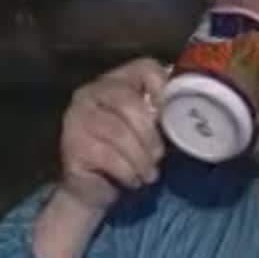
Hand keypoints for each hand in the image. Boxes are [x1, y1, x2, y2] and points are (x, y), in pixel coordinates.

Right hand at [57, 59, 168, 212]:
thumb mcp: (149, 133)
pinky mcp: (72, 144)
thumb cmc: (128, 156)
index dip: (163, 88)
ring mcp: (77, 117)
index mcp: (115, 82)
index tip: (171, 117)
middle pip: (128, 101)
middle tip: (158, 157)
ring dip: (140, 158)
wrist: (96, 190)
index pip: (144, 67)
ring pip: (118, 132)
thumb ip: (162, 116)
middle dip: (149, 134)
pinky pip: (107, 155)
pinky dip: (127, 172)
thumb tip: (187, 115)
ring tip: (148, 174)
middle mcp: (91, 93)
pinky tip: (132, 180)